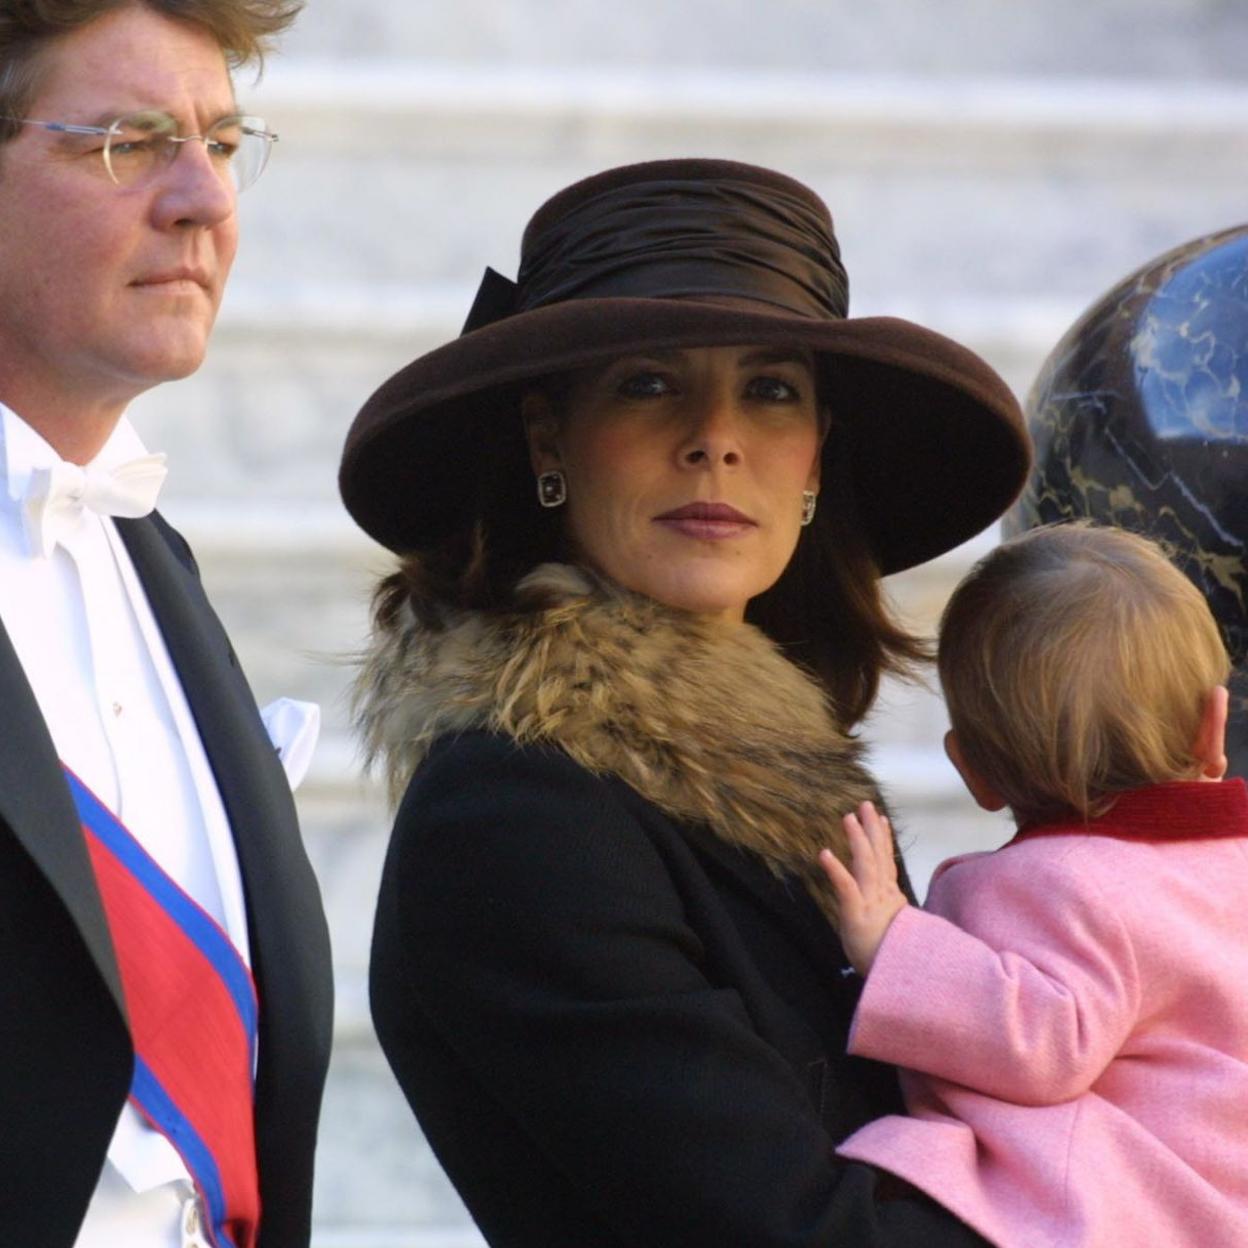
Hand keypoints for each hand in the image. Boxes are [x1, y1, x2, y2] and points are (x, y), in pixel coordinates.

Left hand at [819, 801, 908, 974]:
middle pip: (879, 855)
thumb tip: (895, 904)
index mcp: (890, 899)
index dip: (883, 839)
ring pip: (865, 864)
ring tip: (847, 817)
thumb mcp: (894, 932)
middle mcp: (883, 896)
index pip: (888, 862)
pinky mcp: (856, 915)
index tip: (881, 818)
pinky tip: (824, 853)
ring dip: (857, 839)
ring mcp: (871, 904)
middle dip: (871, 829)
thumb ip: (892, 914)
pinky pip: (846, 887)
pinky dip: (835, 869)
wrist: (898, 980)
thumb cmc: (891, 959)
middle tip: (864, 804)